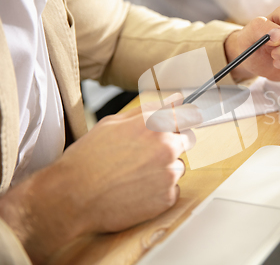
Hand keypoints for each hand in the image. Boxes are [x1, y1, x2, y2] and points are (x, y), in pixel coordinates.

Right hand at [0, 101, 199, 263]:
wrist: (72, 196)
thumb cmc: (88, 158)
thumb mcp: (113, 123)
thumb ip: (149, 109)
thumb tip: (176, 99)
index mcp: (154, 124)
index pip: (189, 115)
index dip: (182, 121)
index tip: (180, 125)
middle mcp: (167, 146)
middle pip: (188, 140)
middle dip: (173, 144)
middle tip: (148, 154)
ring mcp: (169, 173)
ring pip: (179, 167)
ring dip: (164, 170)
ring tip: (135, 175)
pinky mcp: (167, 198)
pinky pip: (172, 190)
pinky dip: (159, 192)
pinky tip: (136, 191)